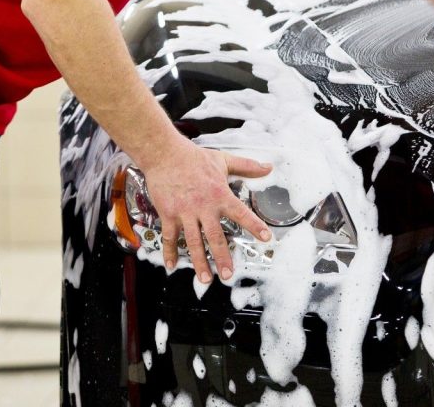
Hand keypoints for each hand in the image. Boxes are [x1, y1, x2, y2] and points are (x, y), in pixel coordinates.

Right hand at [143, 141, 272, 282]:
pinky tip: (171, 265)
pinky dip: (170, 252)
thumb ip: (247, 166)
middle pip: (215, 237)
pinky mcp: (169, 214)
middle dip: (222, 257)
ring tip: (206, 279)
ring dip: (199, 262)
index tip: (266, 239)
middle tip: (228, 274)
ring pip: (193, 242)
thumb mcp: (223, 160)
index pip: (241, 213)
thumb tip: (268, 167)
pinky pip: (170, 237)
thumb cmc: (195, 158)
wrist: (165, 154)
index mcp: (220, 194)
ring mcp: (185, 212)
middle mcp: (204, 207)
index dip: (254, 226)